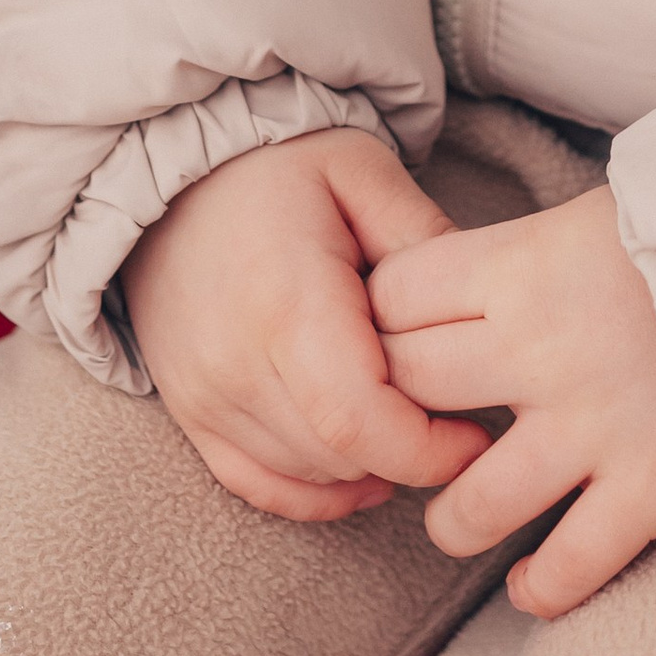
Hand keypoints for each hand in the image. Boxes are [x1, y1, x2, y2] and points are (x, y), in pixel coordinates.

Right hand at [123, 129, 492, 525]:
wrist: (173, 171)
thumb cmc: (278, 165)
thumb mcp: (364, 174)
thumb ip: (425, 239)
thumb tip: (482, 308)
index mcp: (287, 303)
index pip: (361, 421)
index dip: (429, 450)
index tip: (477, 437)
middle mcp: (234, 362)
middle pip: (341, 455)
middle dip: (410, 453)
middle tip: (453, 417)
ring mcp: (204, 394)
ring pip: (308, 473)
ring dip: (368, 464)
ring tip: (409, 421)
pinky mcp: (189, 411)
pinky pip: (258, 483)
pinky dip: (315, 490)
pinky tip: (362, 473)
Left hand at [371, 185, 655, 616]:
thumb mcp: (592, 214)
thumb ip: (518, 254)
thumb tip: (447, 283)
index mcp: (522, 265)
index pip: (391, 297)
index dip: (378, 319)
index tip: (391, 337)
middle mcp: (540, 348)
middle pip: (404, 393)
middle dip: (395, 413)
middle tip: (414, 425)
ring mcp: (592, 427)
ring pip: (466, 507)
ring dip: (451, 519)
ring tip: (463, 510)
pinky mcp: (648, 489)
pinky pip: (567, 567)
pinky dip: (539, 588)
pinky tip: (529, 582)